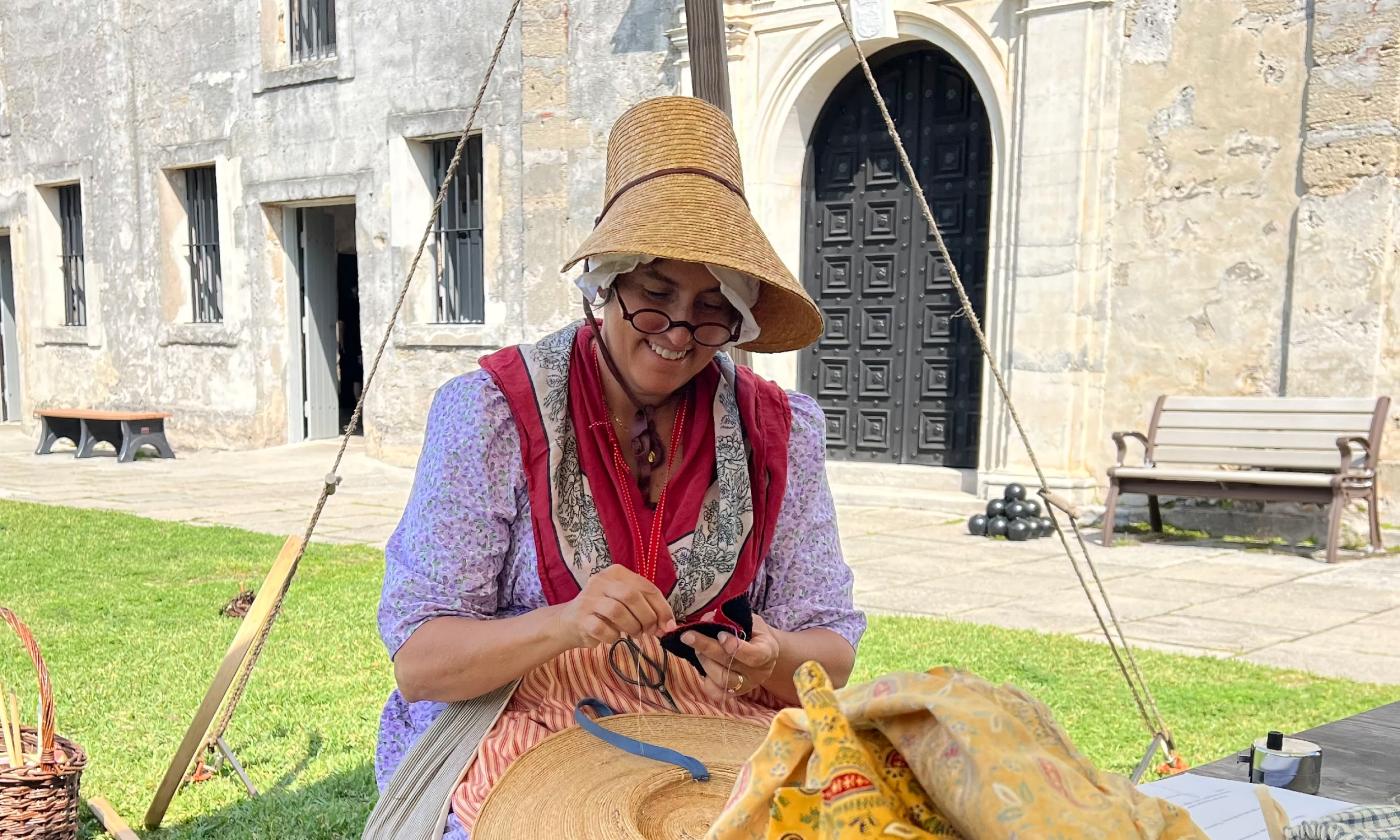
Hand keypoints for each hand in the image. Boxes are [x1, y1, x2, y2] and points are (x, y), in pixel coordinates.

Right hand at [556, 565, 676, 649]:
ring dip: (632, 627)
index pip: (646, 587)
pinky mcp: (580, 617)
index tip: (668, 625)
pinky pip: (602, 628)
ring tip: (634, 634)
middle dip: (647, 617)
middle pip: (632, 596)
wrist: (569, 623)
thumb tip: (668, 625)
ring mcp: (588, 598)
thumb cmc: (604, 612)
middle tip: (651, 632)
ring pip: (617, 611)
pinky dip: (613, 636)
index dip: (661, 608)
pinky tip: (614, 637)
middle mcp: (601, 581)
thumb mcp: (625, 603)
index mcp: (616, 573)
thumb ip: (646, 608)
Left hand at [684, 613, 780, 701]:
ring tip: (696, 648)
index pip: (754, 655)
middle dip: (707, 648)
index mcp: (768, 650)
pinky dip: (705, 679)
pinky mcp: (734, 694)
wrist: (761, 650)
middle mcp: (758, 672)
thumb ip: (731, 620)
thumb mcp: (750, 620)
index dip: (735, 647)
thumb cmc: (753, 632)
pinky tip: (702, 664)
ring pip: (722, 679)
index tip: (720, 635)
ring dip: (704, 661)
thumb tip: (706, 618)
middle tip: (688, 636)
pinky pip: (716, 692)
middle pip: (731, 664)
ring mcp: (747, 685)